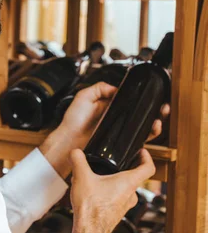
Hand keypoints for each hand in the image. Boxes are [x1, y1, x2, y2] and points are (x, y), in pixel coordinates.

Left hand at [39, 81, 169, 180]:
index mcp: (110, 107)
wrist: (69, 141)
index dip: (144, 99)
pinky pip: (137, 141)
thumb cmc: (73, 121)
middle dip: (155, 112)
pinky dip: (147, 136)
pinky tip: (152, 130)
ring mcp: (119, 132)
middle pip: (142, 115)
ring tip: (159, 120)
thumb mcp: (84, 97)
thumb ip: (99, 88)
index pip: (131, 101)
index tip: (154, 95)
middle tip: (163, 108)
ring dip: (155, 124)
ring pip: (143, 128)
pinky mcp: (119, 145)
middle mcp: (117, 119)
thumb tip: (117, 87)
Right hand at [69, 148, 155, 232]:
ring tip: (103, 177)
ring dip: (117, 182)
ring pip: (126, 189)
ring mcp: (125, 206)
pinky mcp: (117, 213)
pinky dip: (111, 193)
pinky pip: (118, 199)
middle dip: (127, 168)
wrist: (88, 231)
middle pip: (136, 178)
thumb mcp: (81, 177)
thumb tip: (75, 152)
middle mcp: (131, 195)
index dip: (146, 157)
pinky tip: (96, 192)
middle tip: (119, 162)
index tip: (142, 152)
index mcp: (128, 183)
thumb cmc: (91, 208)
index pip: (148, 168)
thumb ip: (78, 160)